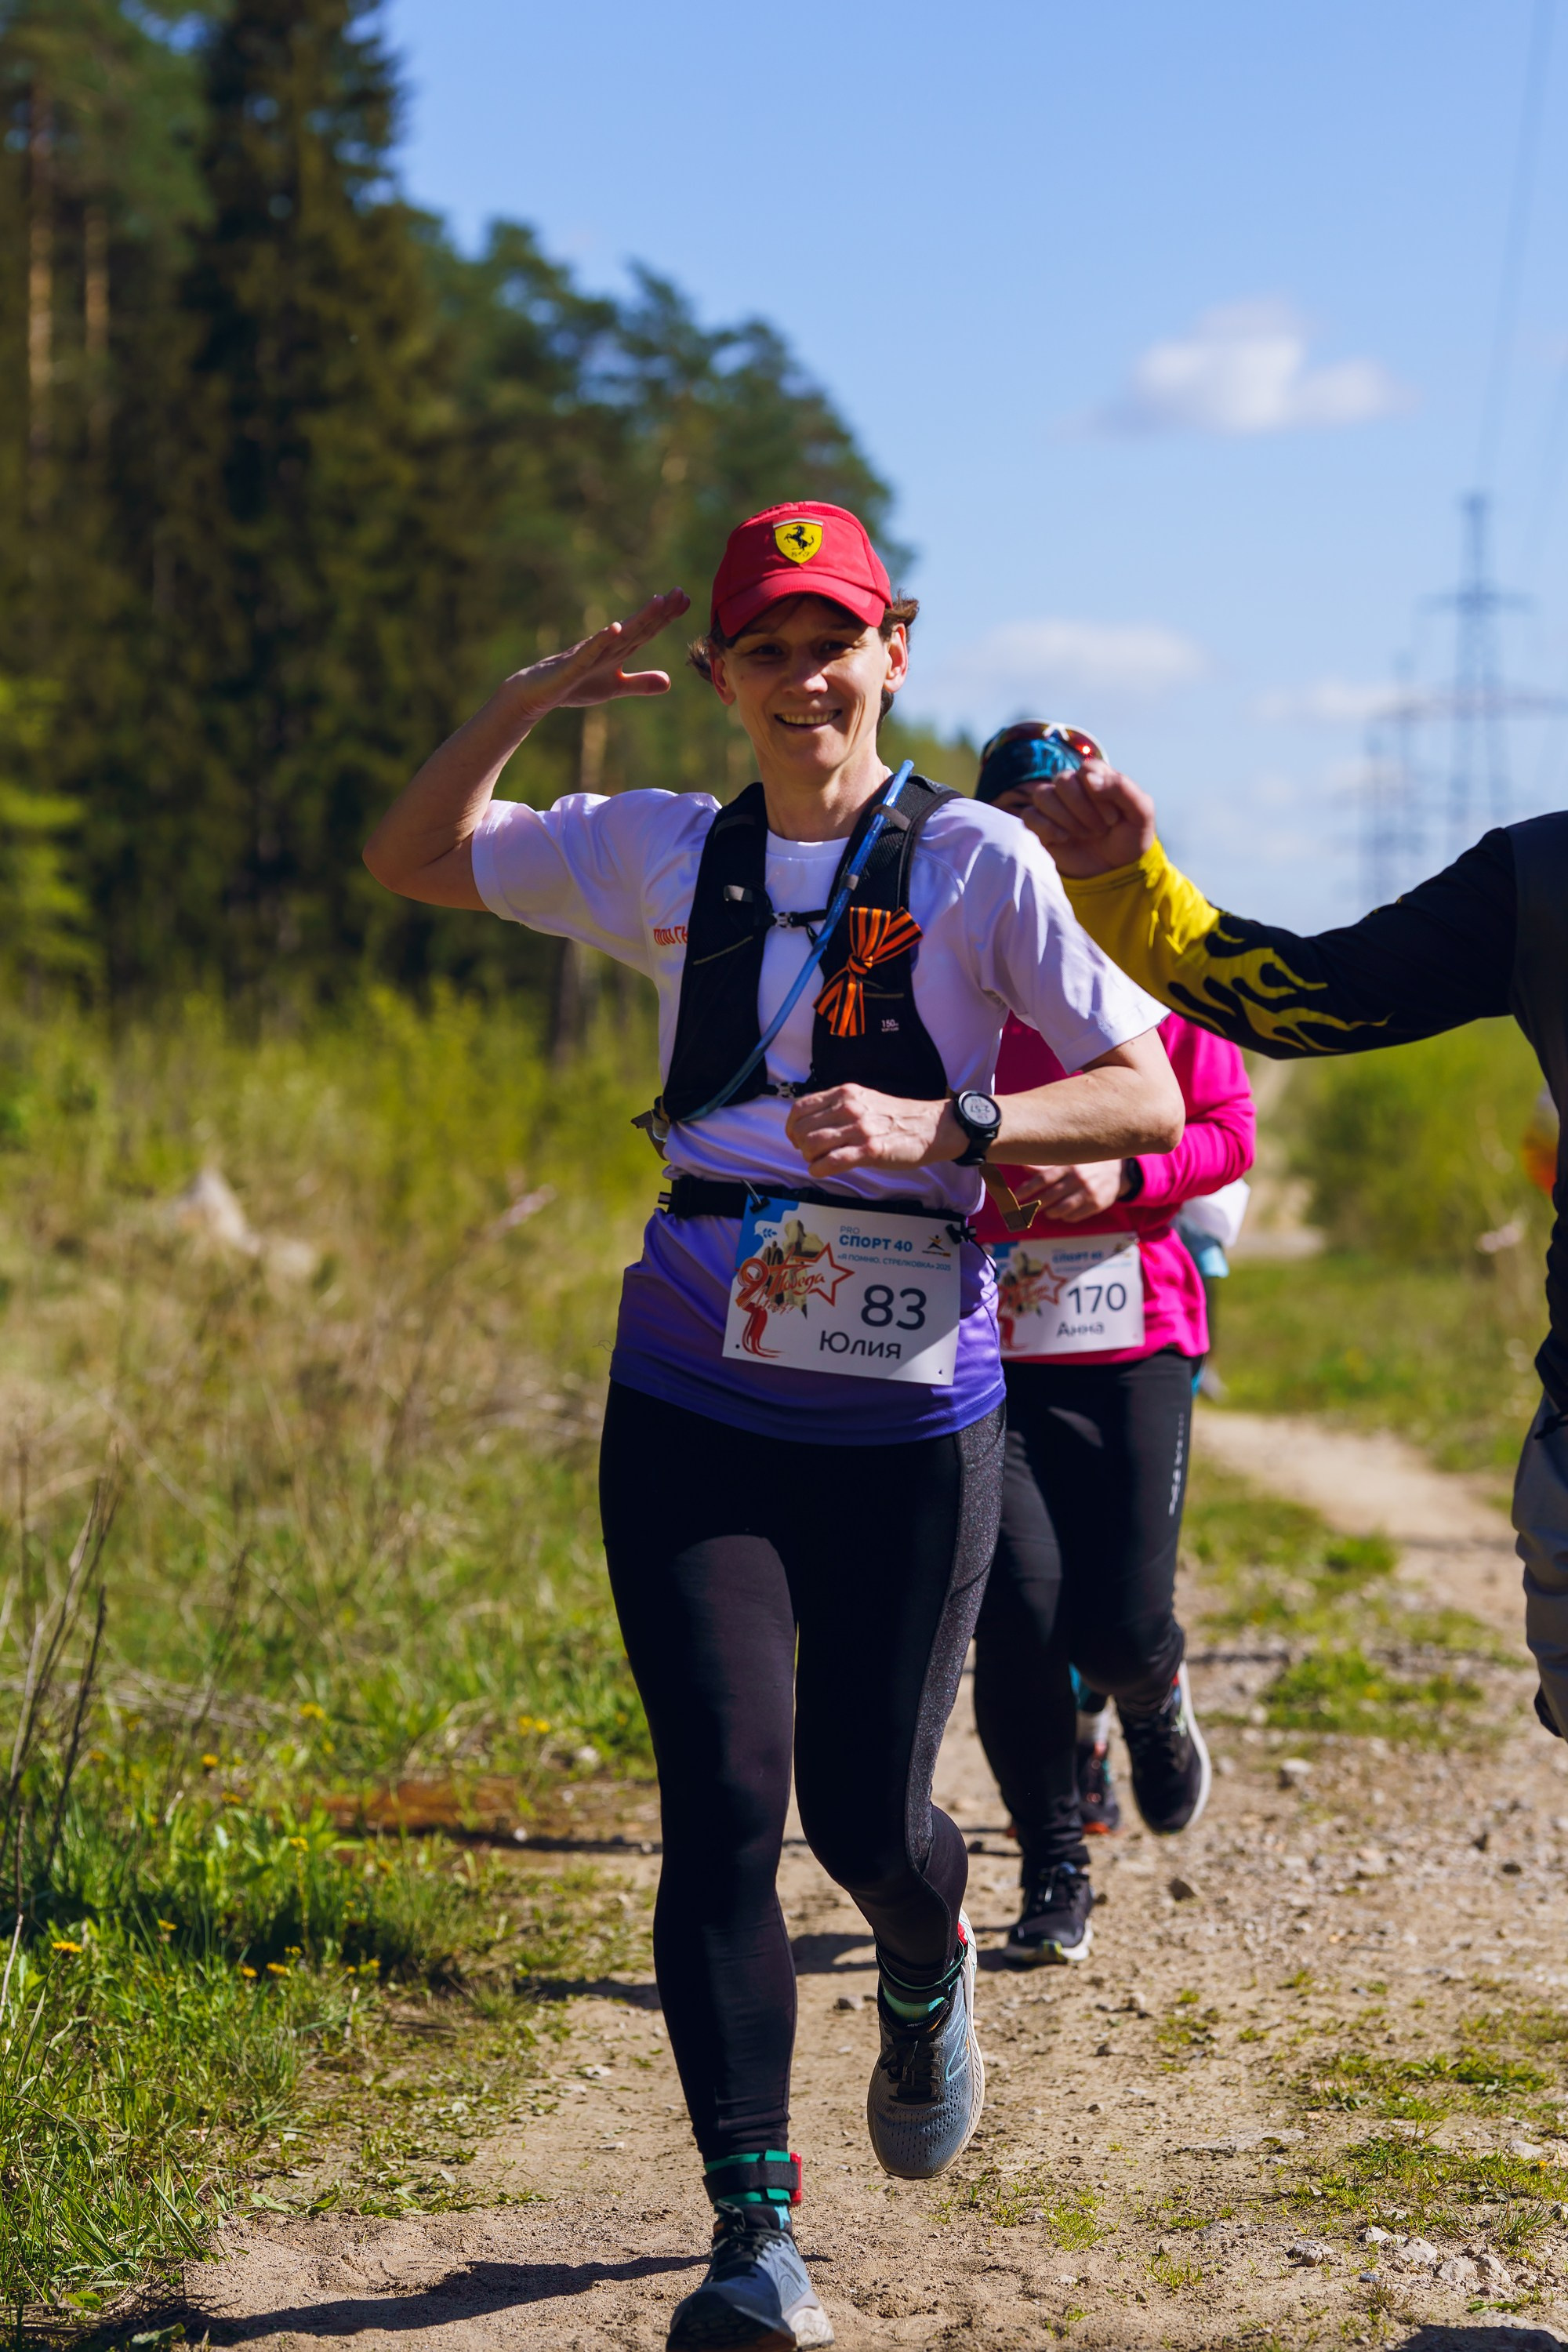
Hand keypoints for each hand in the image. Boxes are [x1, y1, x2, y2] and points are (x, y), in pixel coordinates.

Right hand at [509, 590, 690, 721]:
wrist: (537, 693)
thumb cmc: (574, 686)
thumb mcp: (614, 687)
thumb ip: (640, 683)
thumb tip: (670, 681)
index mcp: (618, 651)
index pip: (646, 631)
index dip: (666, 617)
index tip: (686, 600)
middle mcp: (607, 646)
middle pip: (638, 626)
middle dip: (660, 611)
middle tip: (680, 592)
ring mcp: (590, 653)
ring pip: (620, 634)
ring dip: (639, 618)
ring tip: (658, 602)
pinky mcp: (573, 665)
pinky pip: (590, 651)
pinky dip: (603, 639)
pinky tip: (616, 627)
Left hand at [786, 1085, 961, 1177]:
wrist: (929, 1126)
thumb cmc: (897, 1116)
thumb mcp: (864, 1099)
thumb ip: (838, 1106)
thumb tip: (812, 1121)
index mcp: (845, 1093)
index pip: (801, 1107)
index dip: (791, 1126)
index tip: (794, 1136)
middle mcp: (849, 1108)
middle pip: (803, 1128)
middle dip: (800, 1144)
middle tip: (809, 1152)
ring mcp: (859, 1129)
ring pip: (813, 1145)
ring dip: (809, 1158)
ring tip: (818, 1161)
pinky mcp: (869, 1150)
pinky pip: (832, 1162)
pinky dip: (819, 1169)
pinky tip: (821, 1170)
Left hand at [1012, 1160, 1126, 1220]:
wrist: (1118, 1170)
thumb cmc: (1086, 1164)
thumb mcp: (1069, 1160)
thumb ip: (1046, 1165)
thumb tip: (1024, 1166)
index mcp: (1069, 1165)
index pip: (1043, 1179)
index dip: (1028, 1189)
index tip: (1017, 1197)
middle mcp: (1078, 1178)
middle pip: (1050, 1196)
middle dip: (1036, 1204)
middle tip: (1027, 1209)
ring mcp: (1089, 1192)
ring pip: (1063, 1209)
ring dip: (1050, 1213)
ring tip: (1047, 1212)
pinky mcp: (1097, 1204)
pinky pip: (1076, 1216)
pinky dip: (1066, 1217)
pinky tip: (1063, 1214)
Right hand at [1021, 759, 1156, 876]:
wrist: (1117, 871)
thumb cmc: (1130, 837)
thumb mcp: (1141, 812)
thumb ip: (1121, 787)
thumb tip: (1087, 776)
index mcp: (1097, 778)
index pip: (1087, 769)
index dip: (1098, 792)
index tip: (1113, 818)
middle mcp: (1074, 787)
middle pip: (1063, 779)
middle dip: (1082, 808)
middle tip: (1100, 829)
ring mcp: (1055, 806)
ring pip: (1042, 794)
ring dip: (1065, 818)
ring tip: (1084, 835)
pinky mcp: (1041, 826)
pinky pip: (1029, 816)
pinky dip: (1046, 827)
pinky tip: (1064, 839)